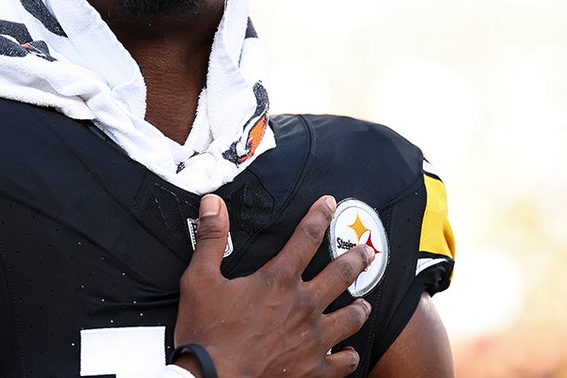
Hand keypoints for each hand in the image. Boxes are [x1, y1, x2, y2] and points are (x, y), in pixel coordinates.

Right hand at [173, 194, 374, 377]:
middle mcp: (303, 305)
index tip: (328, 204)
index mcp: (278, 280)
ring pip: (351, 317)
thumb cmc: (207, 334)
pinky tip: (350, 353)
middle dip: (357, 258)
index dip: (319, 216)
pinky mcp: (313, 369)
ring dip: (359, 307)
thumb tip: (214, 205)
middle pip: (341, 273)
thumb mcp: (200, 279)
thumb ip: (211, 239)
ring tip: (364, 302)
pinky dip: (348, 357)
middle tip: (367, 251)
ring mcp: (313, 339)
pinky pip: (343, 362)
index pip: (306, 238)